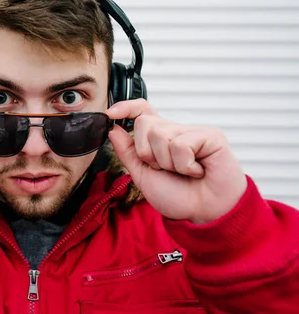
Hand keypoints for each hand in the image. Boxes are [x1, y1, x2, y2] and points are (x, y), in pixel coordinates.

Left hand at [106, 99, 247, 223]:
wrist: (204, 214)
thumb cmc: (178, 196)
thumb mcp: (143, 175)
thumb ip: (128, 152)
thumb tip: (113, 130)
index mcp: (158, 138)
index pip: (141, 110)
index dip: (126, 107)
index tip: (110, 114)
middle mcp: (175, 130)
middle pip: (144, 123)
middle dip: (147, 153)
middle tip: (166, 169)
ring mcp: (192, 131)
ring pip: (160, 135)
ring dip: (167, 163)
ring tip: (184, 172)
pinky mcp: (210, 135)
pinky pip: (181, 145)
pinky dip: (185, 165)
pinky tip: (198, 171)